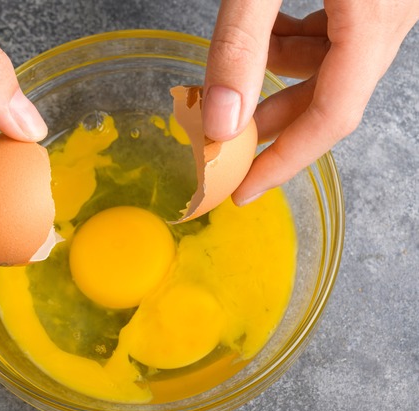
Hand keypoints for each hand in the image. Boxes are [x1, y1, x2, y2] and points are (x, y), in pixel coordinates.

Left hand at [203, 1, 418, 204]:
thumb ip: (241, 43)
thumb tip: (222, 120)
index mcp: (372, 21)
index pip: (331, 119)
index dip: (283, 162)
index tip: (243, 190)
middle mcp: (390, 18)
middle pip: (329, 98)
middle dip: (271, 120)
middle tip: (221, 139)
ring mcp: (386, 6)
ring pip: (331, 66)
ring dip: (276, 75)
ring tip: (229, 75)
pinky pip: (336, 35)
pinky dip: (293, 43)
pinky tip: (261, 36)